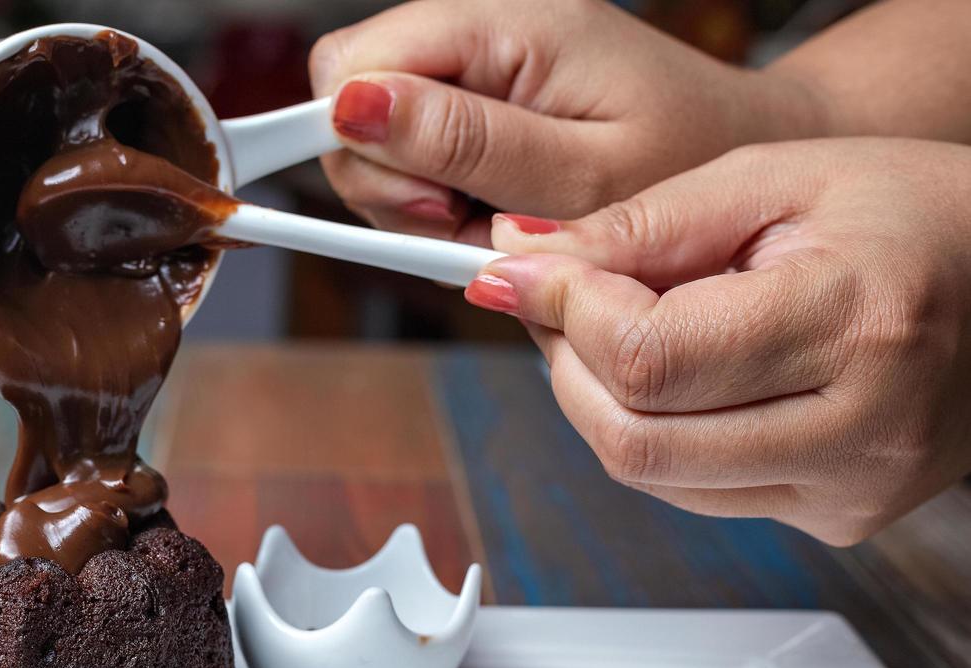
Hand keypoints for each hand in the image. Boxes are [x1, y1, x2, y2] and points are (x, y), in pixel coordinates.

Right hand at [309, 0, 825, 238]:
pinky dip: (442, 195)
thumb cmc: (688, 168)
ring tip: (498, 216)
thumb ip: (465, 142)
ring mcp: (479, 60)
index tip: (430, 203)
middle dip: (387, 178)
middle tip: (466, 219)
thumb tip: (353, 106)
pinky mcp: (483, 93)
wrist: (744, 158)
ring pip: (373, 133)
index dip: (360, 143)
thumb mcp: (581, 174)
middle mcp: (482, 26)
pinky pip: (415, 149)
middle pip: (347, 98)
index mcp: (507, 25)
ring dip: (417, 195)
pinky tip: (498, 206)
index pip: (349, 63)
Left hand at [472, 138, 970, 544]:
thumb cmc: (915, 215)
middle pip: (633, 439)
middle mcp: (861, 428)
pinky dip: (651, 430)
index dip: (566, 314)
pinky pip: (691, 490)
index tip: (525, 271)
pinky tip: (672, 375)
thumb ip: (638, 227)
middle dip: (567, 364)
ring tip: (622, 327)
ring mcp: (851, 488)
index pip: (650, 362)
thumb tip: (523, 261)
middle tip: (562, 300)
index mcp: (858, 324)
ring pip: (650, 475)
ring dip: (600, 401)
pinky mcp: (837, 518)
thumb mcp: (771, 181)